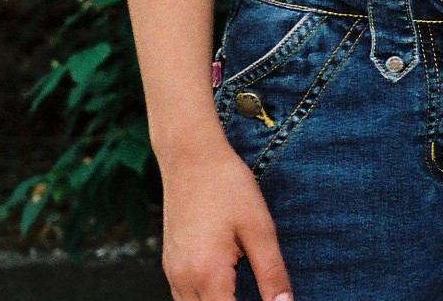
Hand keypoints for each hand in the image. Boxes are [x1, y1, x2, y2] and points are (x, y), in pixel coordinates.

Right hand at [159, 136, 289, 300]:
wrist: (191, 156)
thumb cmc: (228, 186)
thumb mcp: (260, 228)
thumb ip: (272, 273)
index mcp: (207, 274)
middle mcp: (183, 280)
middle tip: (262, 294)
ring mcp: (172, 273)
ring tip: (244, 290)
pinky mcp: (169, 264)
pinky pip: (184, 298)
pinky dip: (205, 299)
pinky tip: (226, 287)